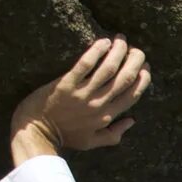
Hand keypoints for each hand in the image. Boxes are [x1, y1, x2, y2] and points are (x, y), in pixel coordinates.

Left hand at [10, 36, 152, 155]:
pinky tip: (103, 42)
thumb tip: (132, 121)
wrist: (36, 132)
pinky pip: (85, 65)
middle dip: (135, 61)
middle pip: (124, 79)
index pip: (132, 95)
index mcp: (107, 116)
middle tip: (137, 50)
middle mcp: (98, 103)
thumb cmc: (64, 137)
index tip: (145, 67)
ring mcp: (82, 93)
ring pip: (108, 69)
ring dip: (118, 52)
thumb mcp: (92, 142)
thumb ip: (114, 135)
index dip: (142, 79)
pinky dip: (96, 52)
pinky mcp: (66, 84)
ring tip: (121, 39)